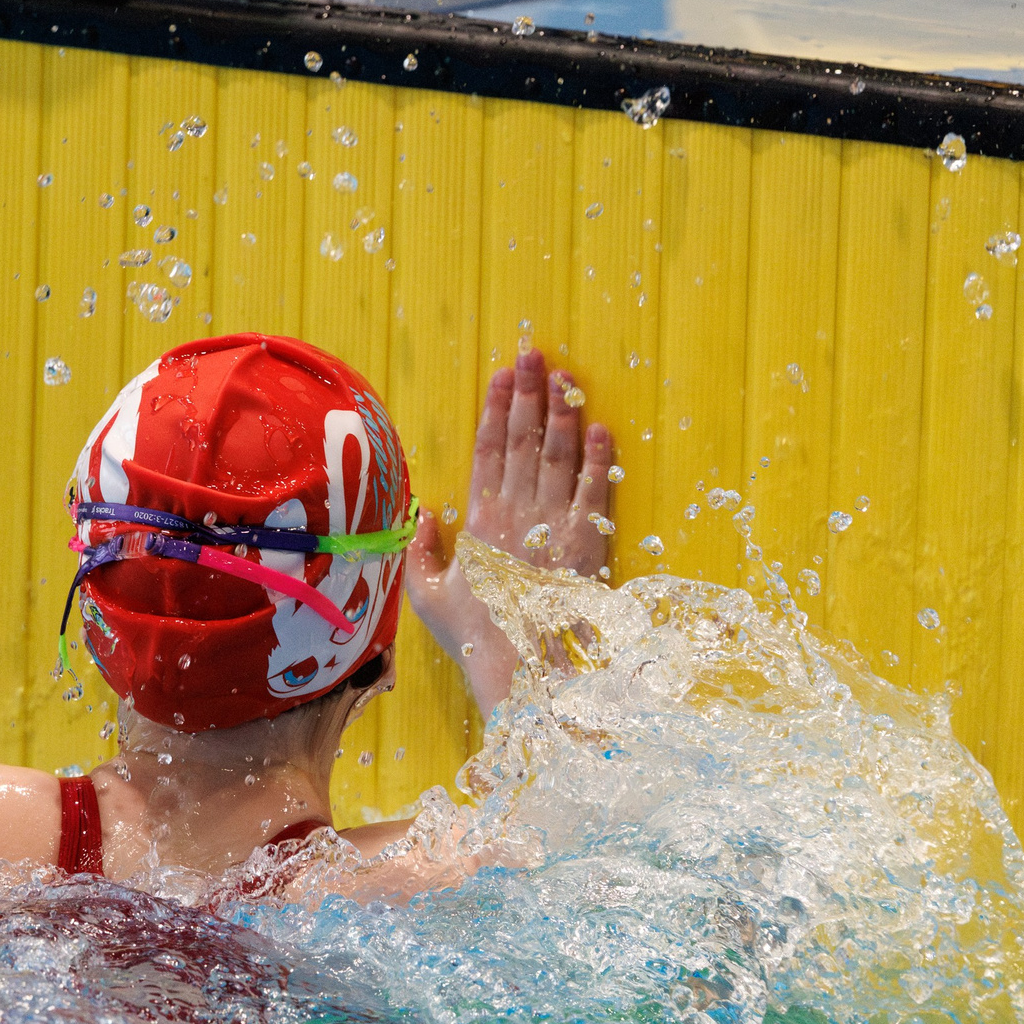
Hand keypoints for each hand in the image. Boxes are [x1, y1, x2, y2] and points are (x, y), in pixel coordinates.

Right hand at [403, 348, 612, 715]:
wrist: (525, 670)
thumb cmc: (475, 636)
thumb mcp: (428, 596)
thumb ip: (422, 550)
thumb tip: (425, 511)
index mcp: (480, 522)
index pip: (488, 451)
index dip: (496, 409)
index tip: (501, 375)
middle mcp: (518, 515)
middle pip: (525, 441)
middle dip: (530, 393)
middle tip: (535, 354)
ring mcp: (555, 526)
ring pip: (559, 457)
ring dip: (563, 413)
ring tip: (566, 379)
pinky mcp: (589, 544)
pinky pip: (596, 492)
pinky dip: (599, 459)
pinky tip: (601, 428)